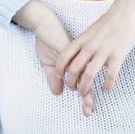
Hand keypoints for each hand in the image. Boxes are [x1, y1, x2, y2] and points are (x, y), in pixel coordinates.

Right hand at [13, 0, 95, 115]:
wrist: (44, 23)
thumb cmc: (48, 40)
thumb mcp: (50, 63)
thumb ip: (54, 78)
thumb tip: (58, 92)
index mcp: (78, 61)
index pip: (86, 80)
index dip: (88, 95)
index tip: (90, 109)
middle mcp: (79, 58)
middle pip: (87, 79)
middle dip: (88, 96)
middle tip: (89, 111)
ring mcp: (75, 53)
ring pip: (83, 73)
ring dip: (85, 89)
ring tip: (86, 103)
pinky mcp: (68, 47)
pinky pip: (72, 63)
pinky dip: (73, 75)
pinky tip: (71, 85)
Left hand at [56, 4, 134, 96]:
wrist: (125, 12)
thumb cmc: (108, 22)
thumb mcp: (90, 31)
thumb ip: (84, 44)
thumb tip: (81, 57)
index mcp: (82, 39)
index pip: (64, 56)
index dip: (59, 68)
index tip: (59, 76)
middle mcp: (90, 46)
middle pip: (74, 68)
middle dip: (71, 82)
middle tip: (73, 89)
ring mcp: (104, 51)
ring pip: (89, 75)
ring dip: (85, 88)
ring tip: (85, 93)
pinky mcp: (118, 55)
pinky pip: (110, 75)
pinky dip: (106, 85)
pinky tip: (106, 89)